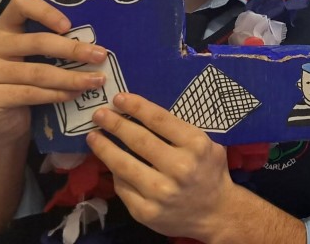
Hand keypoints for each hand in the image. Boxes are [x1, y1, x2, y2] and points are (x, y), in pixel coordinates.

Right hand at [0, 0, 106, 141]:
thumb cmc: (20, 84)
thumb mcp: (29, 58)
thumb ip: (48, 46)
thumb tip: (94, 42)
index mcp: (1, 29)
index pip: (20, 5)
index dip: (45, 11)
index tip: (69, 25)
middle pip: (37, 41)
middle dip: (73, 49)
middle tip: (100, 55)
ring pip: (38, 72)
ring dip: (72, 77)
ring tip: (96, 80)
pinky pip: (31, 93)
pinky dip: (58, 93)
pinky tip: (75, 94)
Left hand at [87, 92, 236, 239]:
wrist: (215, 213)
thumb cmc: (210, 172)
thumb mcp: (208, 145)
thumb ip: (182, 132)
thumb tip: (145, 114)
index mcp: (196, 145)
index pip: (160, 120)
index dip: (137, 107)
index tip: (119, 98)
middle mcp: (179, 168)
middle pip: (139, 140)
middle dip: (115, 124)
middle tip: (99, 114)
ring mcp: (160, 192)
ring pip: (123, 165)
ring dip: (105, 148)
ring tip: (93, 136)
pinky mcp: (146, 211)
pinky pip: (122, 187)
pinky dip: (115, 173)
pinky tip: (109, 163)